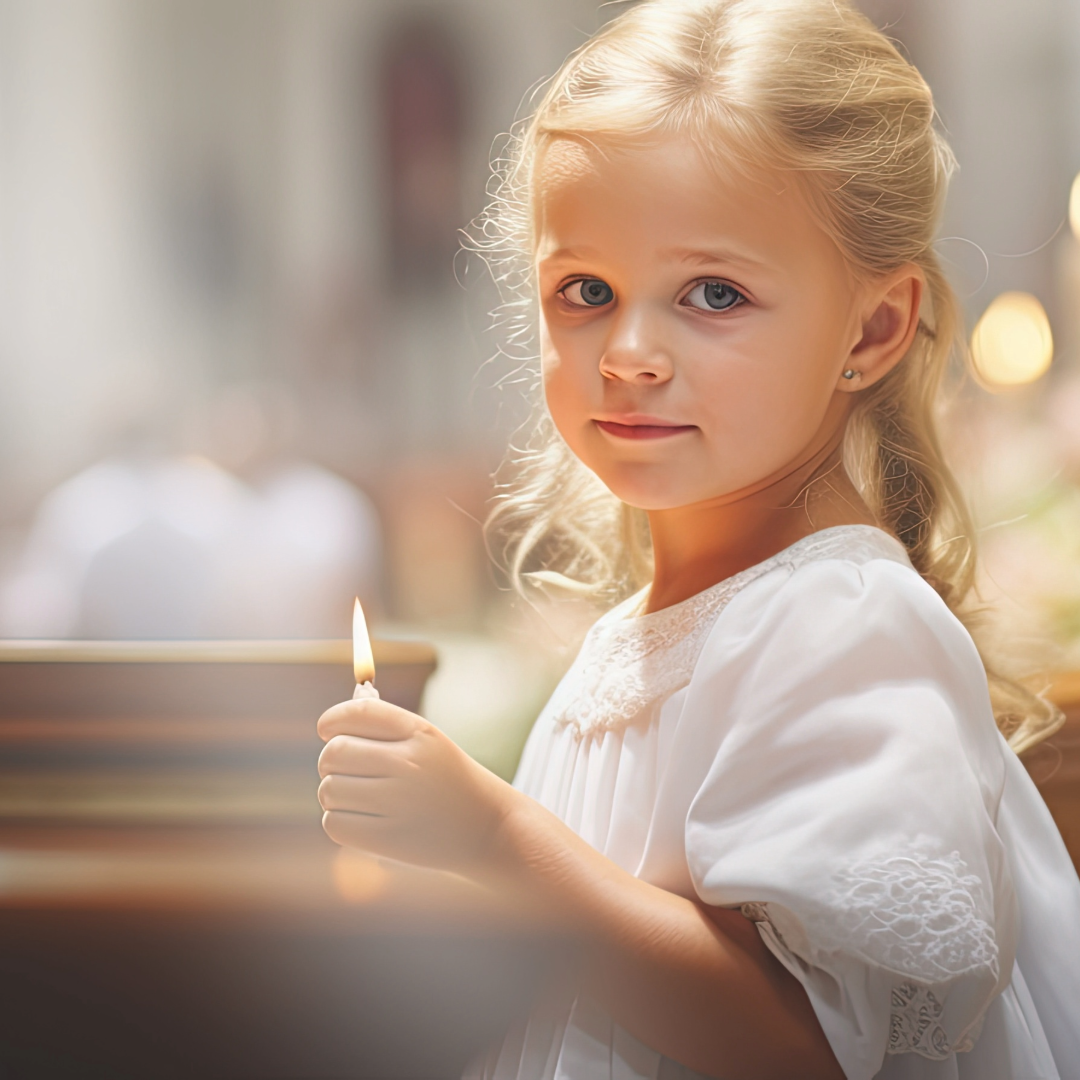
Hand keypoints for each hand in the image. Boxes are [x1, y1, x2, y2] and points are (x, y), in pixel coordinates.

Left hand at [316, 697, 515, 873]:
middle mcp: (409, 763)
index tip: (327, 730)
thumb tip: (347, 704)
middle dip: (329, 761)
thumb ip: (387, 724)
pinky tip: (359, 819)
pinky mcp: (389, 839)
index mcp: (419, 732)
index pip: (356, 712)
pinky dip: (339, 821)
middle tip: (342, 769)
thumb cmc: (449, 779)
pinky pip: (334, 824)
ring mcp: (399, 802)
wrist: (488, 828)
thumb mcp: (428, 742)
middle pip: (334, 752)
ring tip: (355, 796)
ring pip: (329, 789)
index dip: (332, 719)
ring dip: (333, 793)